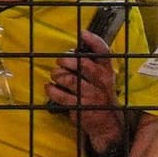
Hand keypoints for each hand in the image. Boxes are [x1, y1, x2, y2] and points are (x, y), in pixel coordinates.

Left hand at [47, 30, 125, 152]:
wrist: (107, 123)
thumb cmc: (99, 95)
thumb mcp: (102, 79)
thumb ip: (91, 65)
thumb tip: (71, 51)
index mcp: (107, 72)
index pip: (104, 53)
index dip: (93, 41)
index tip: (82, 33)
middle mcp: (101, 82)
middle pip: (82, 64)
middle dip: (66, 60)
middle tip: (60, 62)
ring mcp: (91, 95)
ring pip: (69, 79)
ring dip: (57, 75)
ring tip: (55, 76)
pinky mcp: (80, 106)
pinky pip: (60, 94)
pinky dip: (51, 89)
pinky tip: (50, 87)